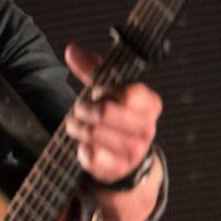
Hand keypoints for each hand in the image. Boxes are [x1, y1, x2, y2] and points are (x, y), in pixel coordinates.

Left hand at [63, 43, 161, 184]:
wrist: (122, 157)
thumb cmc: (114, 115)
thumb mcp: (107, 90)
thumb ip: (91, 70)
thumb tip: (72, 50)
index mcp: (149, 103)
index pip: (129, 93)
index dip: (106, 91)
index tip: (99, 92)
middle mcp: (147, 127)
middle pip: (104, 112)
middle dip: (82, 109)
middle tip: (78, 110)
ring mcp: (134, 151)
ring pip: (93, 133)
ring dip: (77, 128)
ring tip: (76, 126)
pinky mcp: (119, 169)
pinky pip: (90, 156)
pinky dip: (81, 150)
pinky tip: (84, 146)